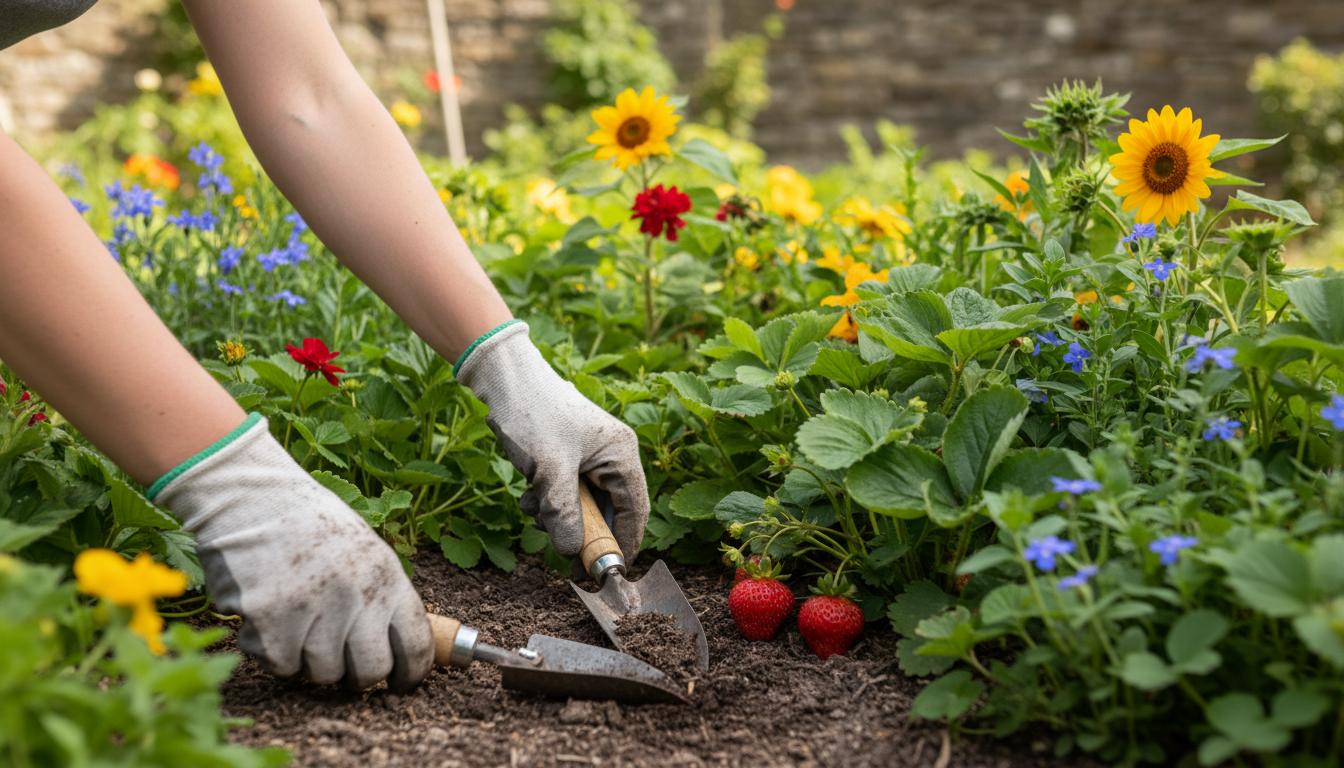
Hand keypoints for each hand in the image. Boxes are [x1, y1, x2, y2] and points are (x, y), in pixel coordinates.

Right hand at [153, 416, 432, 689]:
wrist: (248, 495)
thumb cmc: (306, 524)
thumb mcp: (362, 549)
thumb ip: (381, 595)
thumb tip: (400, 649)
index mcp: (386, 575)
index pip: (415, 643)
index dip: (411, 673)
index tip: (401, 683)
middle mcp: (356, 594)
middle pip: (370, 671)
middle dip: (357, 676)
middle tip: (341, 663)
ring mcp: (314, 608)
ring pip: (321, 673)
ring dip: (308, 658)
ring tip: (295, 619)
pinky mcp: (270, 620)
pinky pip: (280, 665)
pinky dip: (272, 650)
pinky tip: (266, 615)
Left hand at [457, 322, 649, 559]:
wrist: (502, 377)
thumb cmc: (533, 413)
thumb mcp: (549, 469)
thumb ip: (563, 513)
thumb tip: (570, 551)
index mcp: (621, 454)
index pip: (635, 509)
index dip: (624, 543)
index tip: (608, 572)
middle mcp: (611, 456)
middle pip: (608, 511)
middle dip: (581, 531)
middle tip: (564, 556)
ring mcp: (588, 457)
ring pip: (582, 505)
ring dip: (557, 516)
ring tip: (534, 508)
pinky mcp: (566, 458)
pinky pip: (564, 494)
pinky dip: (547, 502)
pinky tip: (528, 493)